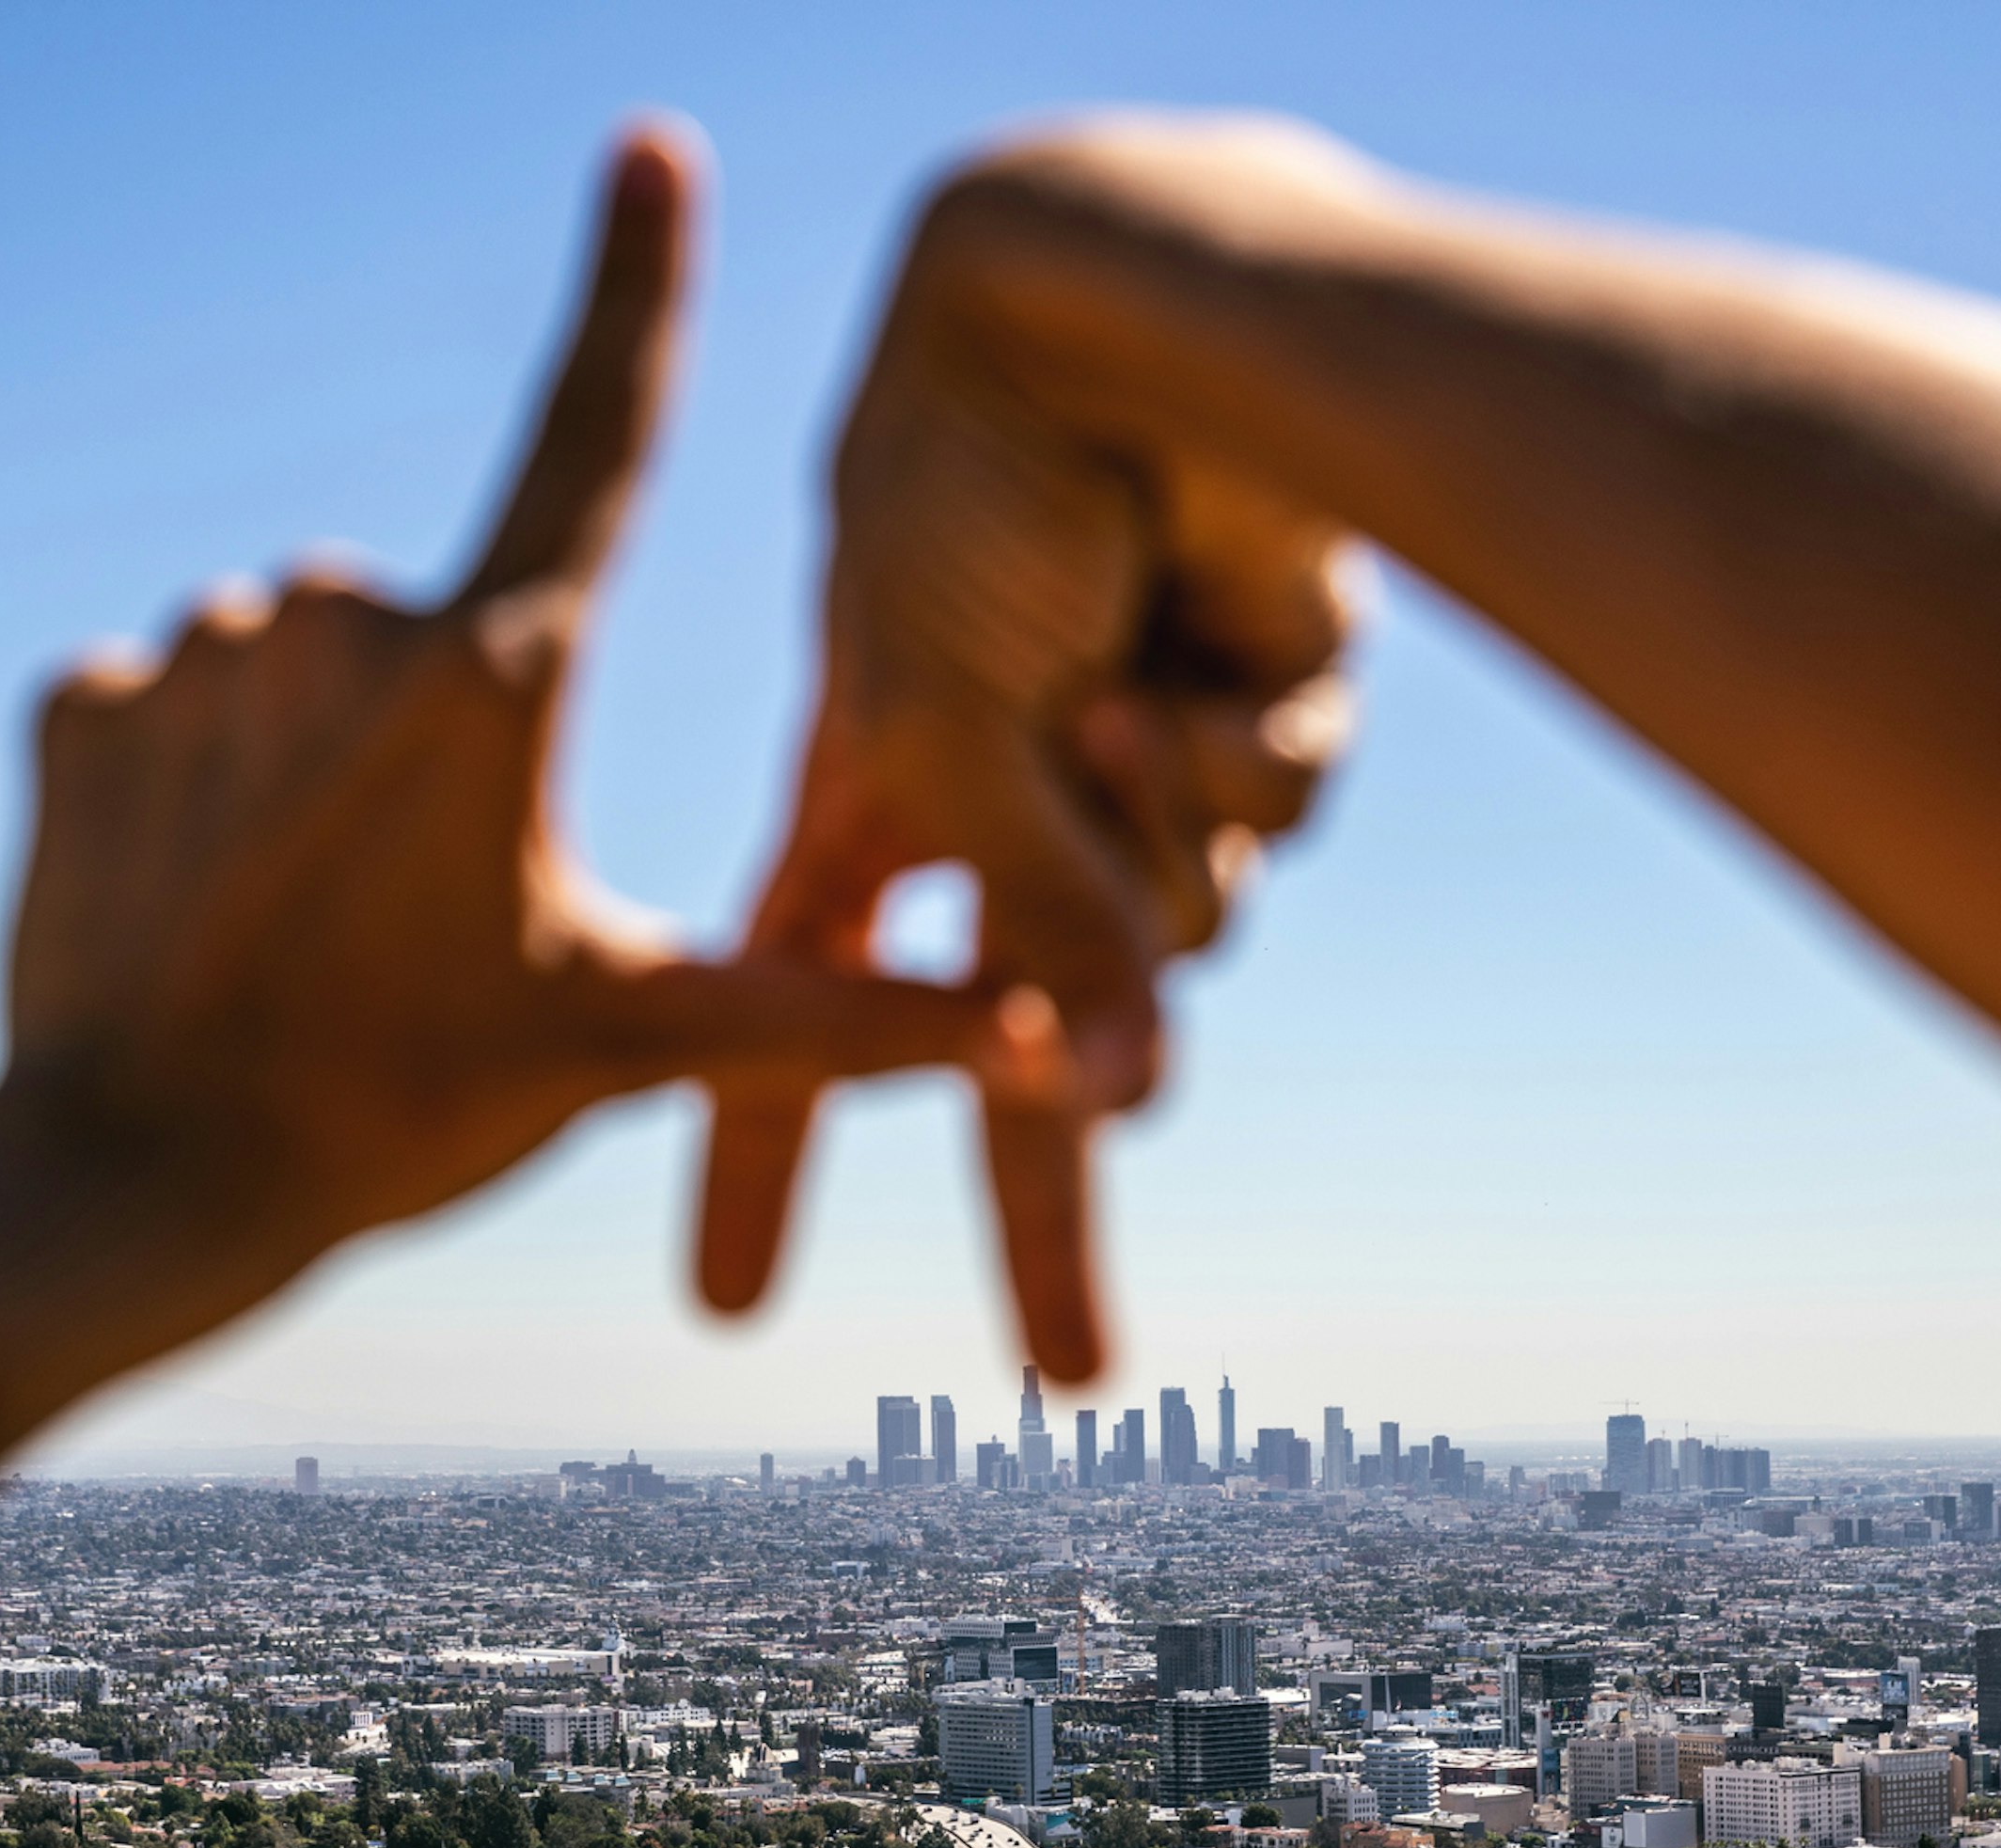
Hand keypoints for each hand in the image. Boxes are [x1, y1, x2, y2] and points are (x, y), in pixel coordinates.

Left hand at [0, 127, 996, 1450]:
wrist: (133, 1183)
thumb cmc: (397, 1113)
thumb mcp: (624, 1046)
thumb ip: (833, 1018)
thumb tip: (1038, 1036)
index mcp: (494, 674)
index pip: (594, 429)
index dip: (636, 281)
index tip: (651, 149)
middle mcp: (339, 621)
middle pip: (440, 623)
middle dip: (448, 733)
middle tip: (425, 911)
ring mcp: (194, 657)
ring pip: (300, 661)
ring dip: (322, 755)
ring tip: (316, 917)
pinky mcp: (80, 706)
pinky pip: (173, 704)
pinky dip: (200, 782)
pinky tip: (204, 900)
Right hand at [693, 129, 1364, 1378]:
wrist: (1126, 312)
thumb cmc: (970, 496)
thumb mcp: (949, 736)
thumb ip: (1032, 933)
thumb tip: (1128, 1115)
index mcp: (869, 811)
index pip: (785, 1031)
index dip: (757, 1171)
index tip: (726, 1309)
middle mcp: (1000, 814)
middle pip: (1030, 1066)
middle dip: (1047, 1225)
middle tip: (1064, 1381)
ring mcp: (1134, 773)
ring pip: (1189, 930)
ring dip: (1158, 836)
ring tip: (1112, 700)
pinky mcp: (1255, 721)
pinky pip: (1274, 826)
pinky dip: (1239, 755)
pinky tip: (1190, 647)